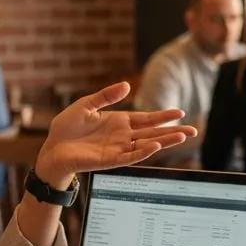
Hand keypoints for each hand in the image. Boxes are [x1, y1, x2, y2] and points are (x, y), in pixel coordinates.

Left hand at [35, 82, 195, 188]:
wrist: (52, 149)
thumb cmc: (67, 128)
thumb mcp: (87, 105)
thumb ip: (106, 96)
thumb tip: (127, 85)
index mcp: (119, 122)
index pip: (147, 119)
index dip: (163, 116)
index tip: (180, 113)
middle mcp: (122, 136)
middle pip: (153, 133)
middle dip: (173, 131)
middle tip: (193, 130)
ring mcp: (118, 149)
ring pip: (147, 145)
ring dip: (164, 141)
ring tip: (182, 137)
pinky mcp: (110, 160)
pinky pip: (130, 156)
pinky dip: (143, 152)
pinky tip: (155, 146)